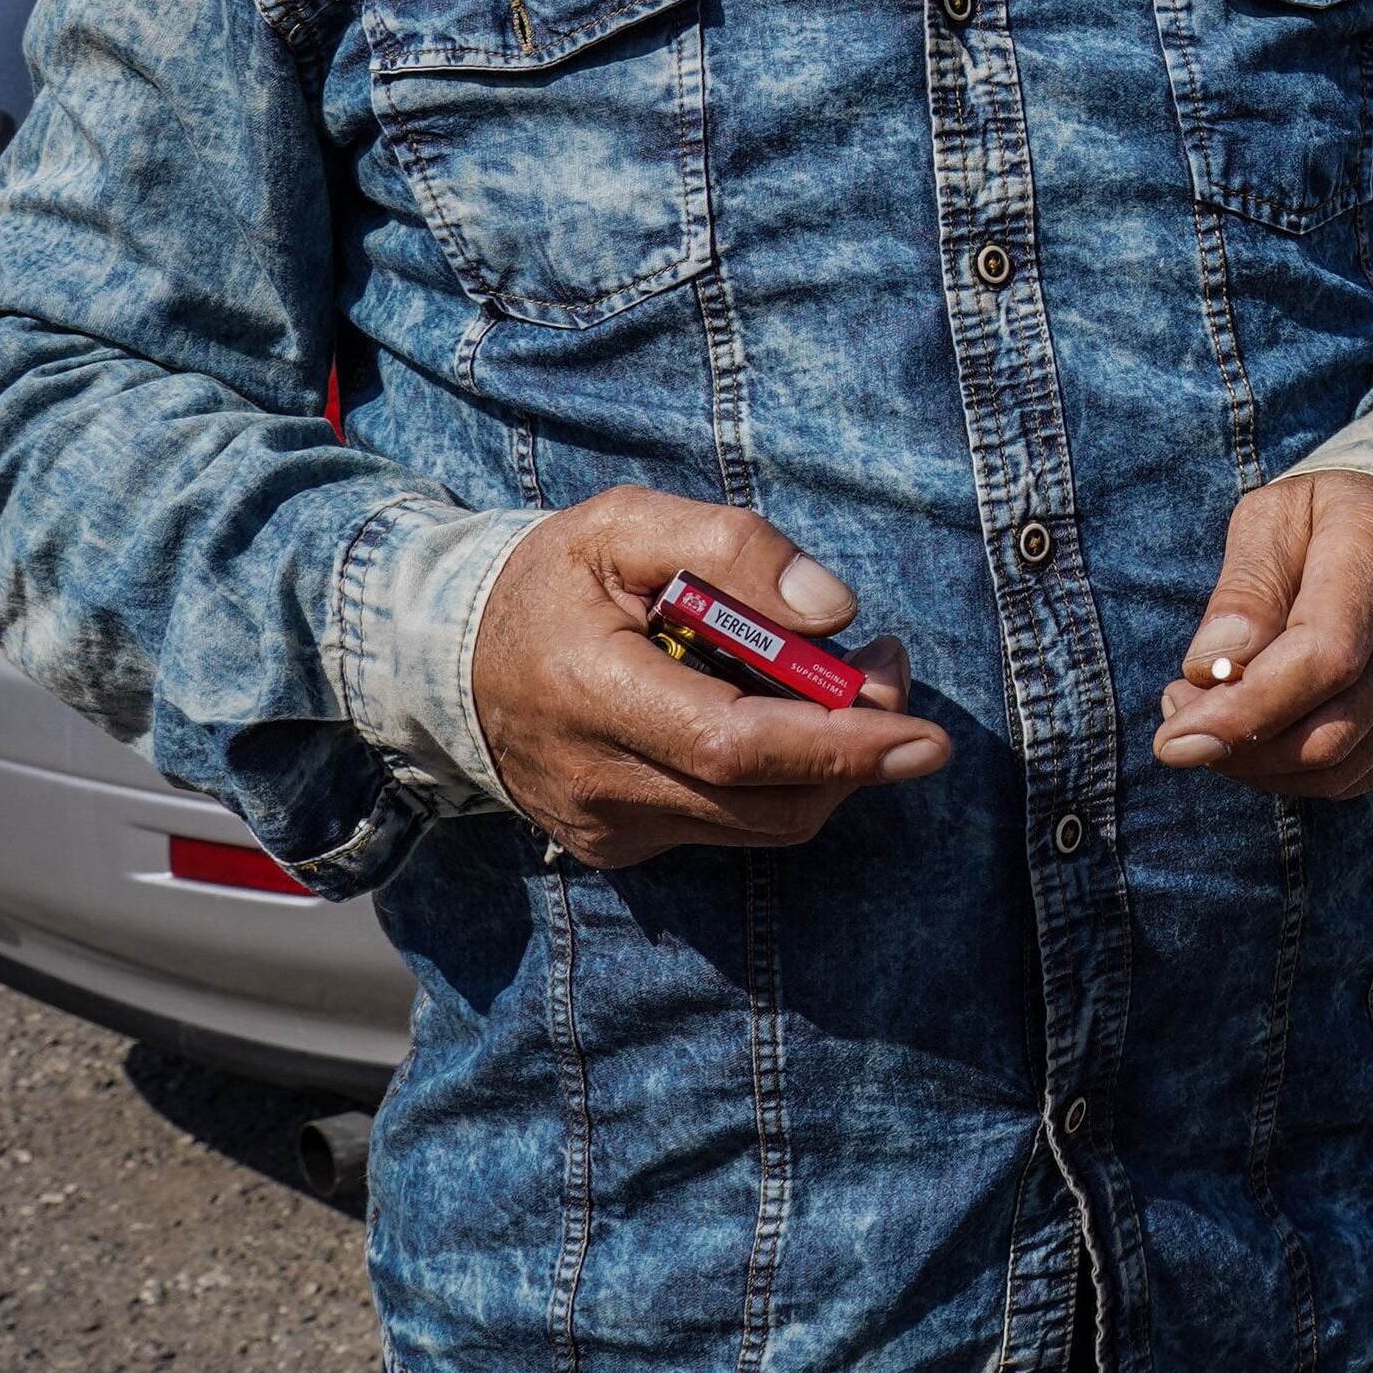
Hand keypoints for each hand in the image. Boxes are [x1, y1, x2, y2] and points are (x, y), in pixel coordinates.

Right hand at [471, 488, 944, 866]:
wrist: (448, 657)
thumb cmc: (553, 578)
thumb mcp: (626, 523)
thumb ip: (733, 547)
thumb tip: (834, 611)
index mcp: (591, 691)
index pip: (736, 747)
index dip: (841, 745)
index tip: (924, 733)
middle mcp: (596, 782)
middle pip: (768, 801)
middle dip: (857, 748)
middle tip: (887, 666)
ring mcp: (604, 829)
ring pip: (761, 822)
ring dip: (827, 762)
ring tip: (835, 677)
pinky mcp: (616, 848)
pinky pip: (728, 826)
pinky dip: (773, 778)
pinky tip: (766, 713)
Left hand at [1150, 472, 1372, 798]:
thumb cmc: (1326, 518)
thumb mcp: (1270, 519)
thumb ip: (1241, 593)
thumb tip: (1208, 672)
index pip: (1324, 659)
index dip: (1245, 711)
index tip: (1173, 737)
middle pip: (1330, 730)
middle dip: (1237, 747)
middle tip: (1180, 717)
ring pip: (1341, 767)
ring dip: (1259, 766)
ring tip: (1213, 722)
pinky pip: (1360, 773)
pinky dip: (1296, 772)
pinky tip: (1263, 733)